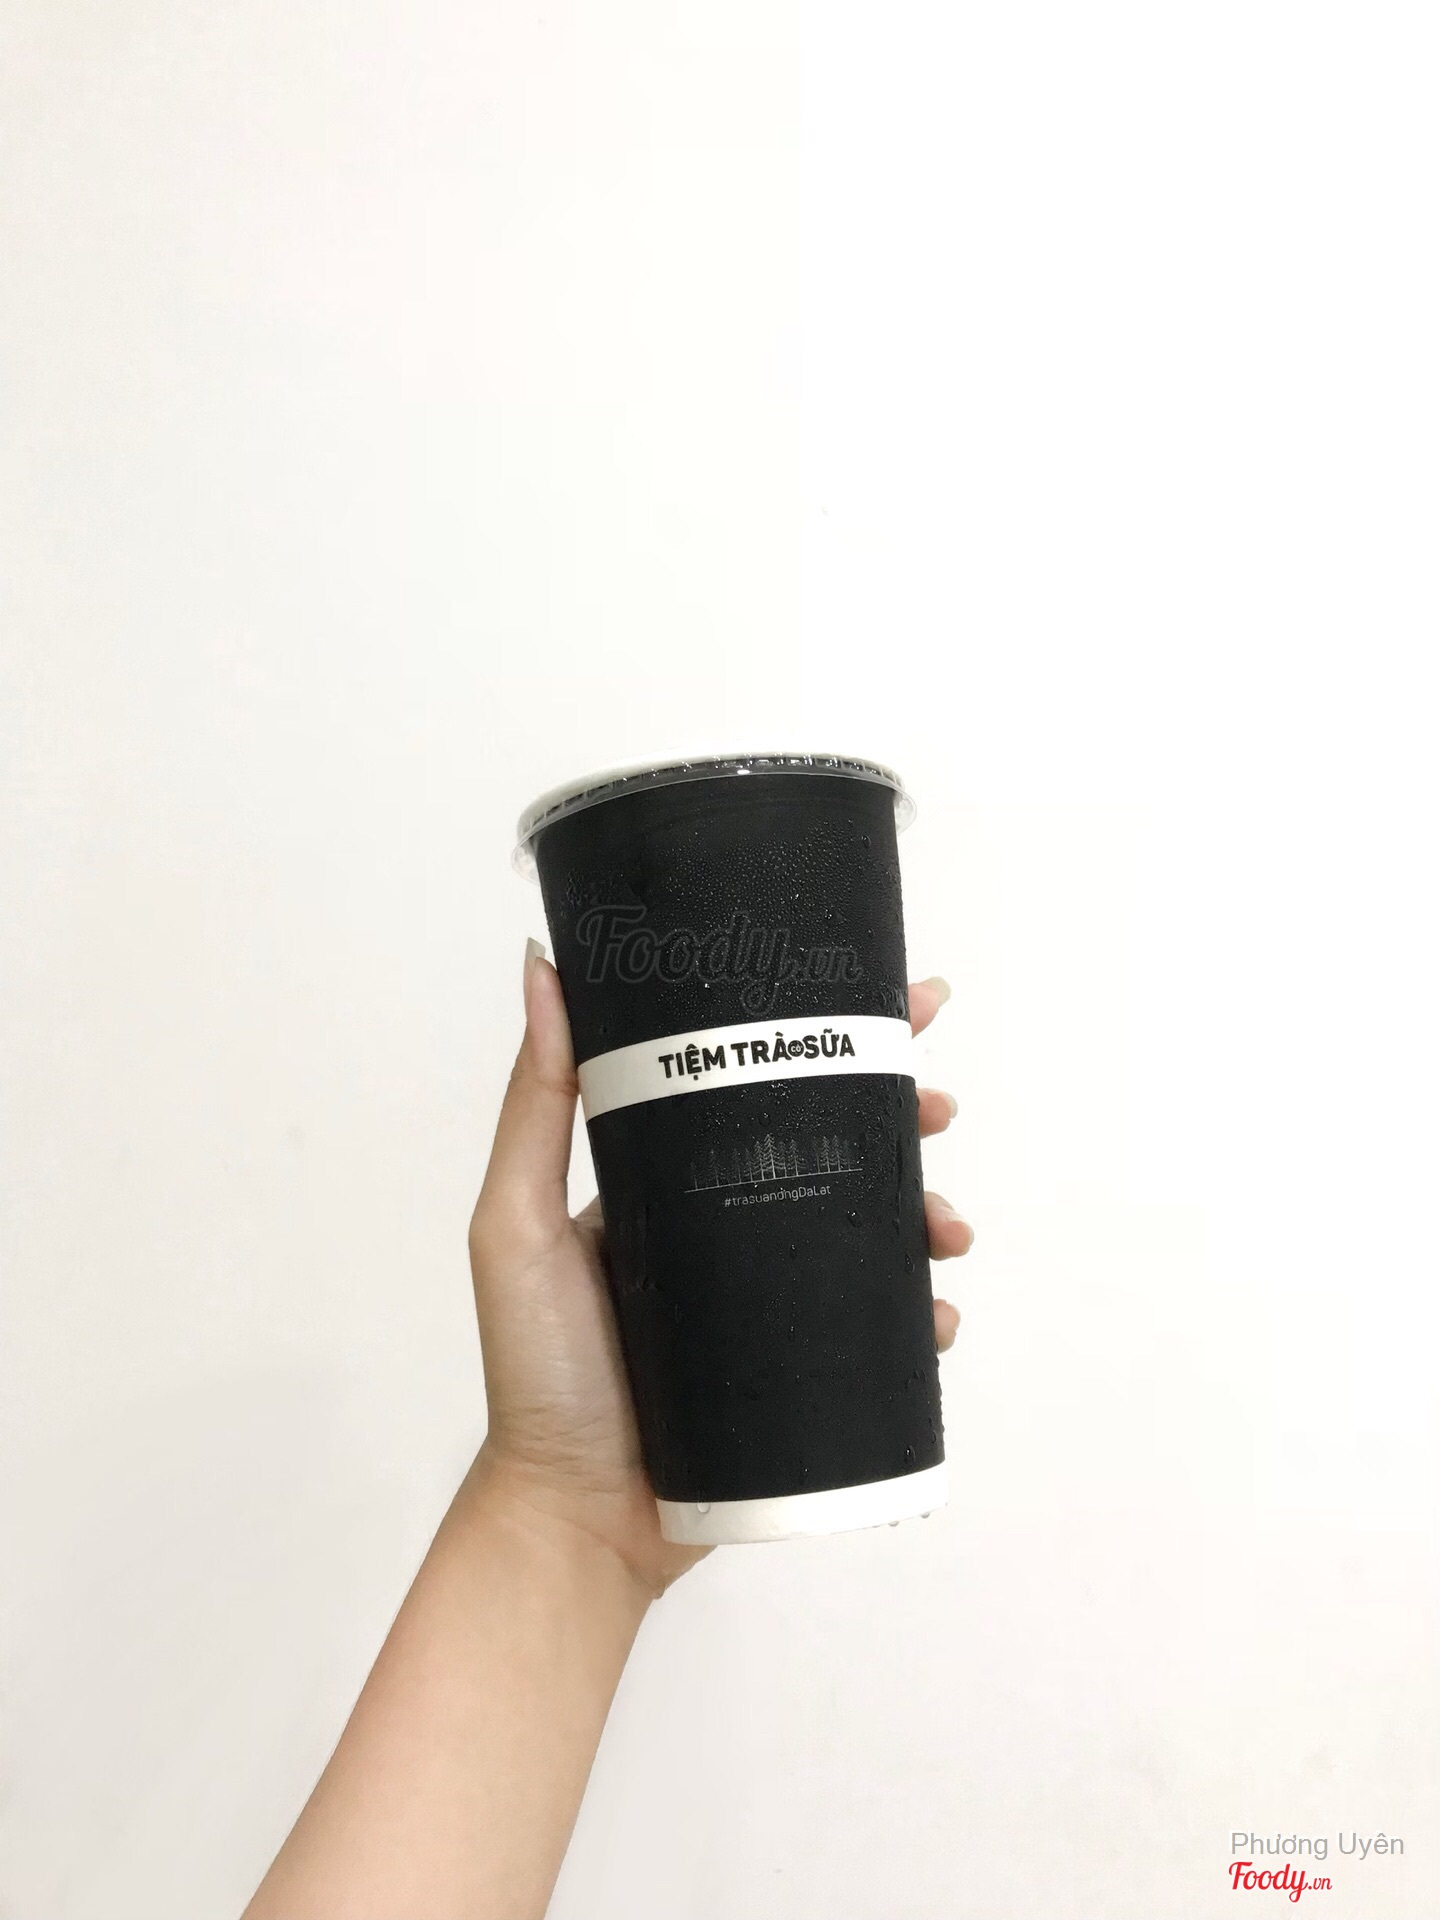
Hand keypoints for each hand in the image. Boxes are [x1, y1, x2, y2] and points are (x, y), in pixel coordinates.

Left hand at [467, 944, 974, 1601]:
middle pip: (831, 1149)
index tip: (893, 1001)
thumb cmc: (538, 1371)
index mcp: (667, 1181)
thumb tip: (544, 966)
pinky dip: (919, 1315)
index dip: (821, 1038)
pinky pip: (877, 1330)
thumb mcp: (516, 1223)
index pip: (751, 1084)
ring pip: (868, 1234)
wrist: (576, 1517)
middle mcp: (724, 1228)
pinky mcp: (801, 1369)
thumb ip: (535, 1103)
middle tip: (940, 1108)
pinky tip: (937, 1314)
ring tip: (949, 1230)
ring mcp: (766, 1300)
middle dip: (900, 1120)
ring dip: (926, 1216)